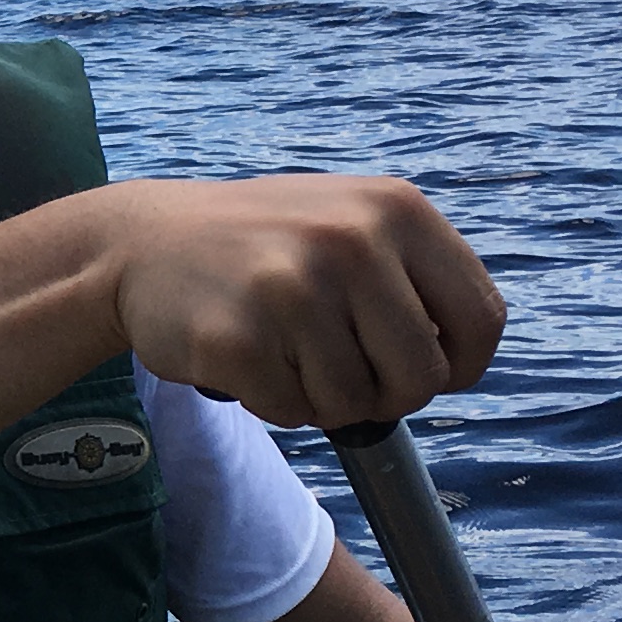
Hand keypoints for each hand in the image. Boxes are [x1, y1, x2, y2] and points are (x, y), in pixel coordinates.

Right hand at [102, 175, 505, 429]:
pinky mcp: (238, 338)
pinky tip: (247, 358)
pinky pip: (292, 413)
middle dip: (387, 393)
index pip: (480, 320)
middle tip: (343, 372)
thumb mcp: (350, 224)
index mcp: (394, 209)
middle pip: (422, 377)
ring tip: (283, 350)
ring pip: (355, 404)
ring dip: (322, 398)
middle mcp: (350, 241)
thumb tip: (458, 362)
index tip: (421, 368)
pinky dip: (274, 403)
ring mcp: (291, 289)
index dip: (457, 365)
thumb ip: (412, 277)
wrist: (141, 242)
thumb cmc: (262, 245)